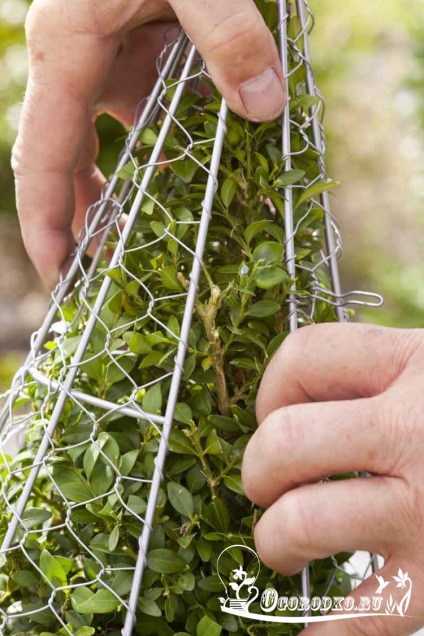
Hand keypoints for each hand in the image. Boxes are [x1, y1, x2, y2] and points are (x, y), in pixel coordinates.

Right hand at [13, 0, 285, 288]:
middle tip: (101, 277)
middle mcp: (76, 66)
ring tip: (137, 246)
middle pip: (63, 164)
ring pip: (99, 149)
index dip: (46, 221)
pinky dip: (151, 159)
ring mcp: (105, 66)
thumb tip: (264, 108)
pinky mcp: (134, 60)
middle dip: (78, 222)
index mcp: (67, 52)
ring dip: (115, 199)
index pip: (43, 159)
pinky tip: (176, 183)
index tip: (57, 272)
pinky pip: (135, 124)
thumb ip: (230, 35)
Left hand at [242, 322, 423, 634]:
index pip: (305, 357)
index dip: (273, 388)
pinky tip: (316, 630)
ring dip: (274, 541)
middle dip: (257, 470)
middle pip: (286, 440)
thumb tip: (296, 401)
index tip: (275, 414)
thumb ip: (383, 376)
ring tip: (282, 544)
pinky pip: (360, 619)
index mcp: (418, 364)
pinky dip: (326, 632)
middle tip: (267, 484)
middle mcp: (420, 431)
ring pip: (302, 522)